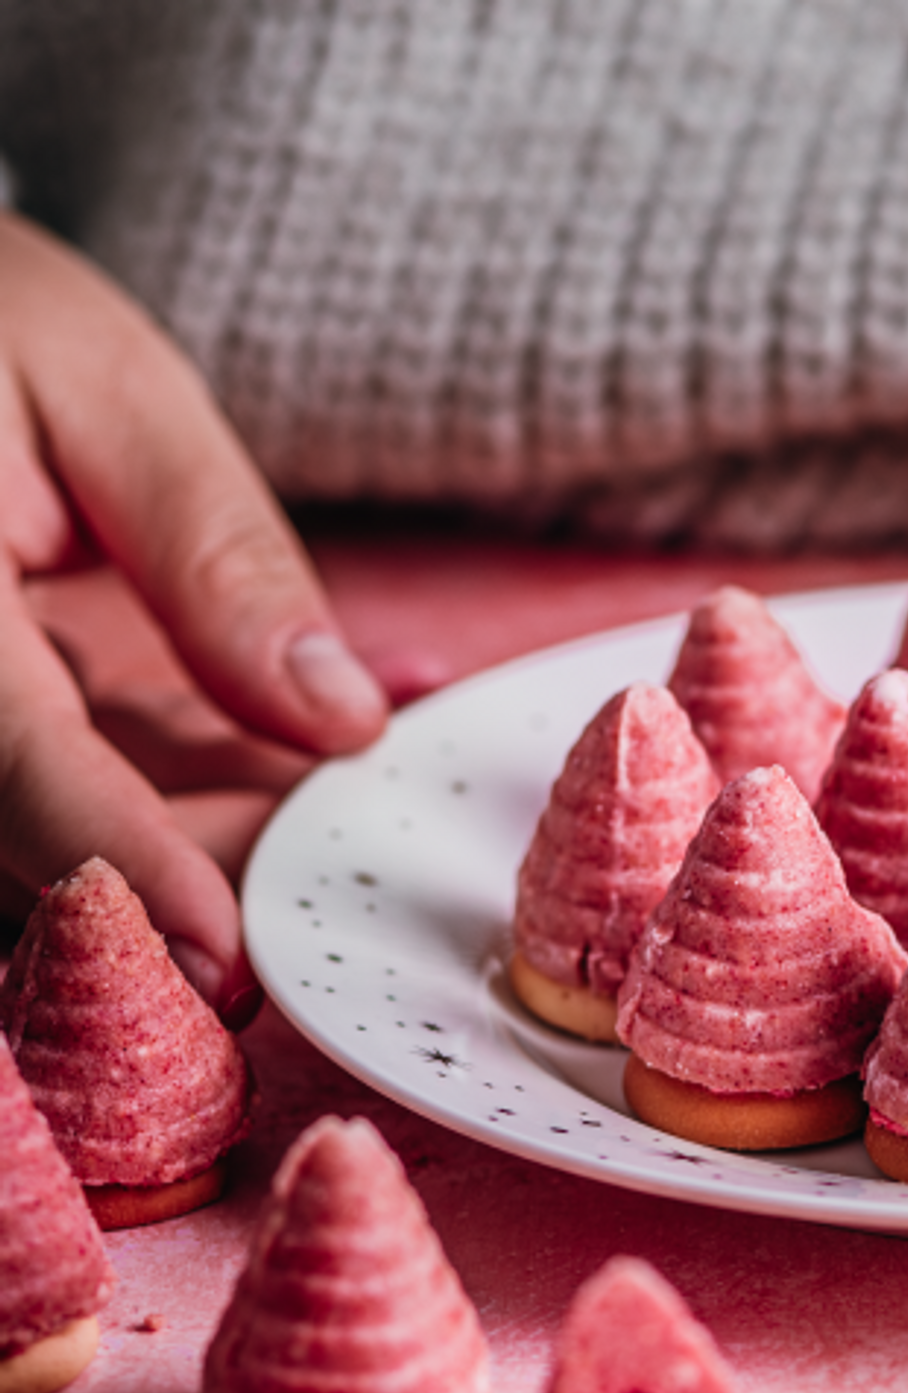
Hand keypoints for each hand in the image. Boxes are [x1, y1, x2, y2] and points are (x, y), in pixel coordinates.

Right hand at [0, 211, 386, 1015]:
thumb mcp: (112, 394)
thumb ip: (217, 560)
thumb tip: (341, 721)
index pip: (9, 758)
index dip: (121, 860)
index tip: (219, 950)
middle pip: (21, 834)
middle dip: (188, 870)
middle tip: (327, 875)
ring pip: (42, 838)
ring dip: (192, 841)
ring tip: (319, 811)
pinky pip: (62, 796)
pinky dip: (174, 796)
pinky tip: (274, 762)